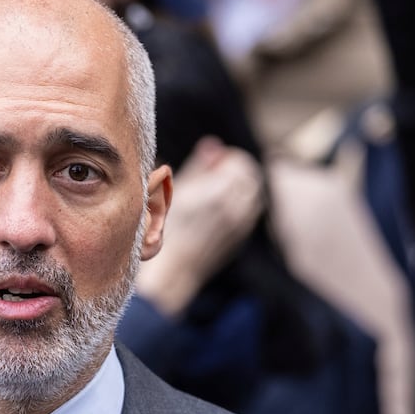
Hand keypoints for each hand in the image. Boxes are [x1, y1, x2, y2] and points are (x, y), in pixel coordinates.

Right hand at [135, 138, 264, 315]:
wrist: (171, 269)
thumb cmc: (163, 229)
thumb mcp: (175, 190)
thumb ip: (199, 165)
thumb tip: (214, 144)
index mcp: (220, 190)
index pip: (239, 162)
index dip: (225, 159)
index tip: (210, 162)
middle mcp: (236, 207)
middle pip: (249, 176)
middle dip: (234, 172)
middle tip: (212, 175)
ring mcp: (241, 224)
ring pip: (252, 195)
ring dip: (239, 188)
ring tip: (215, 192)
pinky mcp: (239, 237)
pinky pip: (249, 212)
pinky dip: (240, 205)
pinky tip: (217, 210)